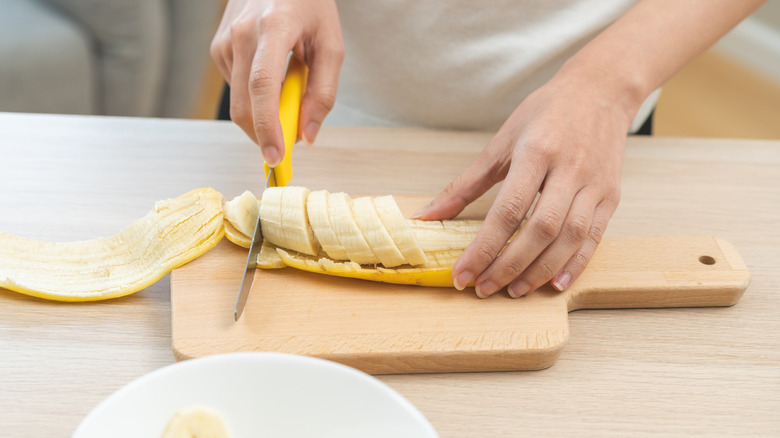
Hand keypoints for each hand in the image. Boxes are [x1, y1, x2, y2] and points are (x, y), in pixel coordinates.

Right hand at [210, 0, 343, 164]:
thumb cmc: (309, 5)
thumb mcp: (331, 44)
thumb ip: (323, 92)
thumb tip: (308, 135)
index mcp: (274, 27)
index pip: (263, 85)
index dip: (268, 126)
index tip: (276, 156)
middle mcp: (242, 33)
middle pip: (243, 104)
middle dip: (263, 135)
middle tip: (287, 146)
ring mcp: (225, 40)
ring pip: (238, 101)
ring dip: (263, 112)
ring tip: (289, 83)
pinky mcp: (217, 48)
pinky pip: (235, 89)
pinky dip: (255, 96)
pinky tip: (272, 73)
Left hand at [414, 72, 634, 297]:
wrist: (601, 91)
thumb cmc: (546, 113)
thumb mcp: (502, 141)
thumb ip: (466, 183)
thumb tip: (428, 215)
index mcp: (537, 152)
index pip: (508, 210)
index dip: (484, 247)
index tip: (462, 273)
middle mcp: (570, 169)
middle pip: (540, 229)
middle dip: (509, 265)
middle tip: (484, 288)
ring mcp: (595, 184)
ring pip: (569, 238)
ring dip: (539, 271)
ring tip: (513, 290)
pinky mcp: (611, 196)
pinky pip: (595, 238)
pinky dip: (575, 264)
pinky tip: (555, 283)